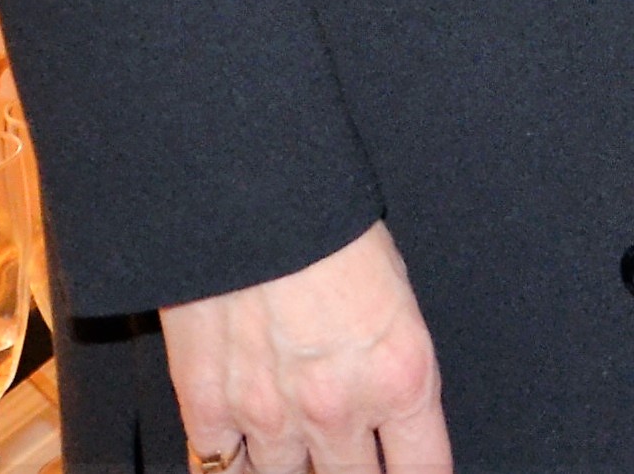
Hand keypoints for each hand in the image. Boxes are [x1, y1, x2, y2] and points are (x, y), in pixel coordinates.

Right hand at [161, 223, 451, 473]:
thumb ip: (390, 361)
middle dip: (351, 472)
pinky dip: (228, 463)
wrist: (247, 188)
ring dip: (291, 467)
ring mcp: (270, 416)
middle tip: (343, 454)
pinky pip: (217, 469)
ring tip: (292, 443)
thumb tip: (389, 403)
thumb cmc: (324, 221)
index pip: (424, 471)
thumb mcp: (393, 289)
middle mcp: (339, 408)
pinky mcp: (208, 408)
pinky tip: (238, 451)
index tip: (405, 472)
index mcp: (399, 375)